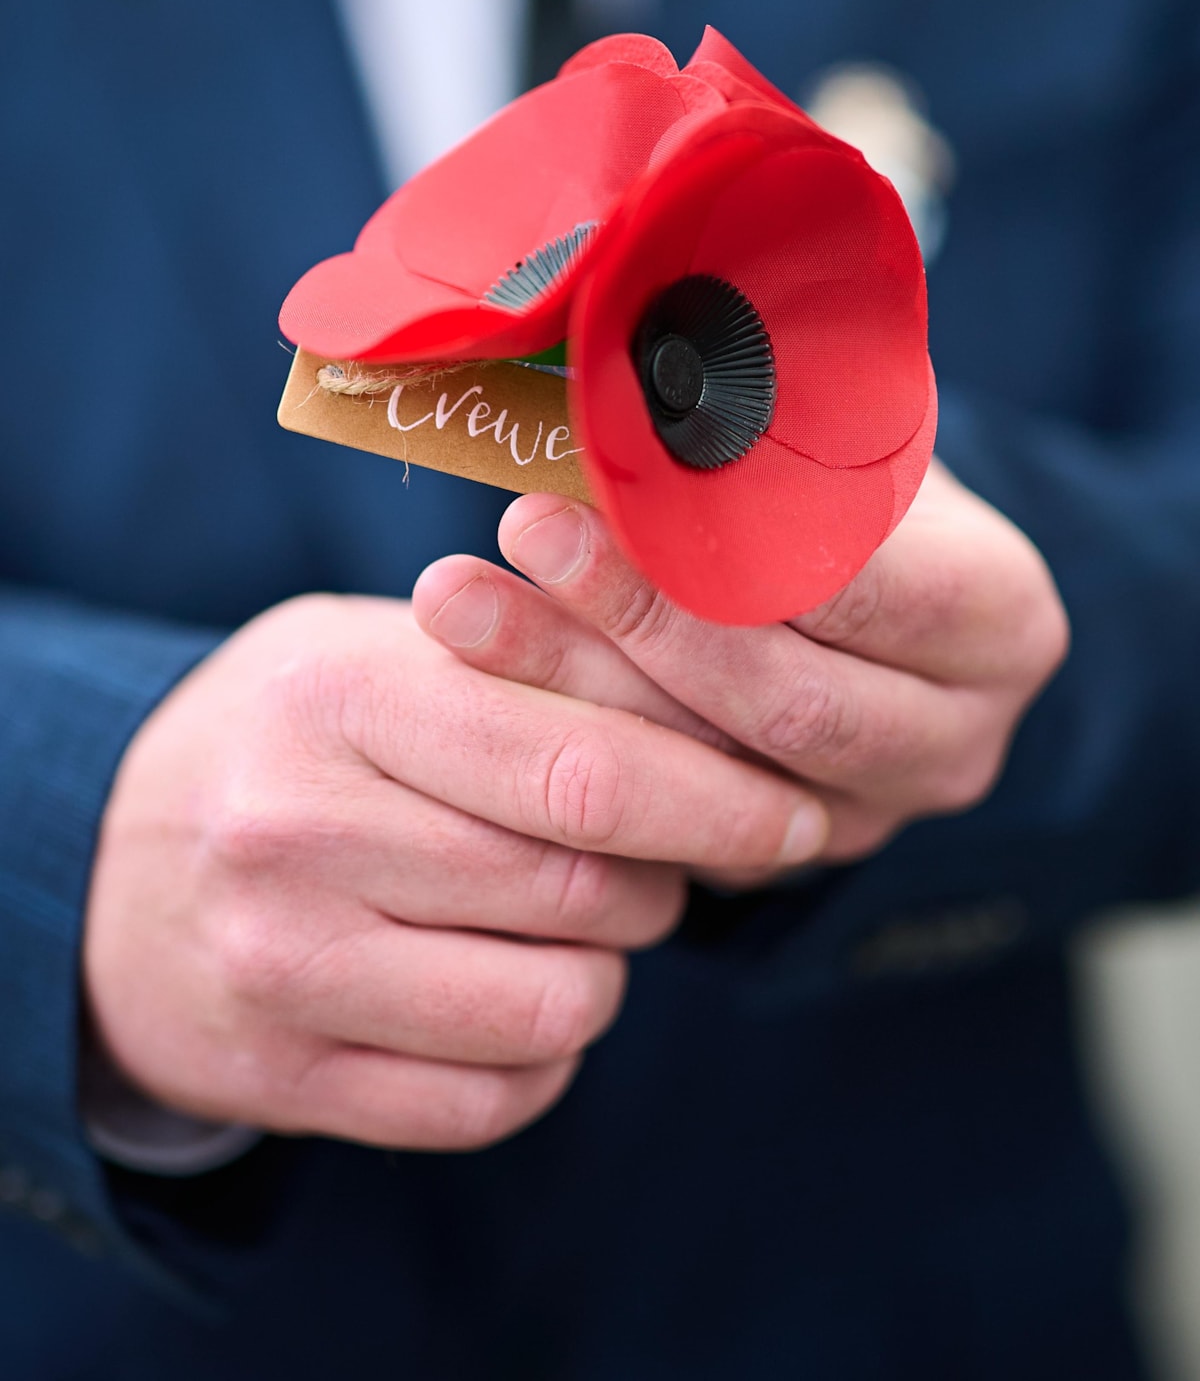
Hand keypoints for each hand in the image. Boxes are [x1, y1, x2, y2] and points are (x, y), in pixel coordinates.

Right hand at [84, 594, 827, 1148]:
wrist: (110, 861)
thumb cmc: (291, 733)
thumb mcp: (379, 651)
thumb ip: (528, 660)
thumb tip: (717, 685)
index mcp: (341, 698)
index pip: (581, 764)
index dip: (717, 795)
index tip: (793, 811)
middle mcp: (300, 833)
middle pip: (583, 887)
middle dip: (673, 878)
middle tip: (681, 855)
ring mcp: (283, 967)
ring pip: (555, 1005)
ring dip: (609, 967)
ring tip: (578, 916)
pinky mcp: (282, 1076)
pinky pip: (490, 1102)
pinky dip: (544, 1056)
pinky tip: (514, 991)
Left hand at [412, 462, 1069, 871]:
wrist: (871, 596)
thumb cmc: (852, 485)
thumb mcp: (850, 431)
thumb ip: (772, 416)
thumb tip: (619, 357)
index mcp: (1000, 621)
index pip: (887, 591)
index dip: (754, 544)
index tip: (632, 481)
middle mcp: (952, 738)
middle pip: (793, 703)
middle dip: (644, 620)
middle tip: (528, 528)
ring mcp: (865, 814)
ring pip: (712, 777)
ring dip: (576, 686)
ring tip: (461, 600)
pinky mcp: (773, 854)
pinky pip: (660, 823)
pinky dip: (570, 741)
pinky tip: (478, 674)